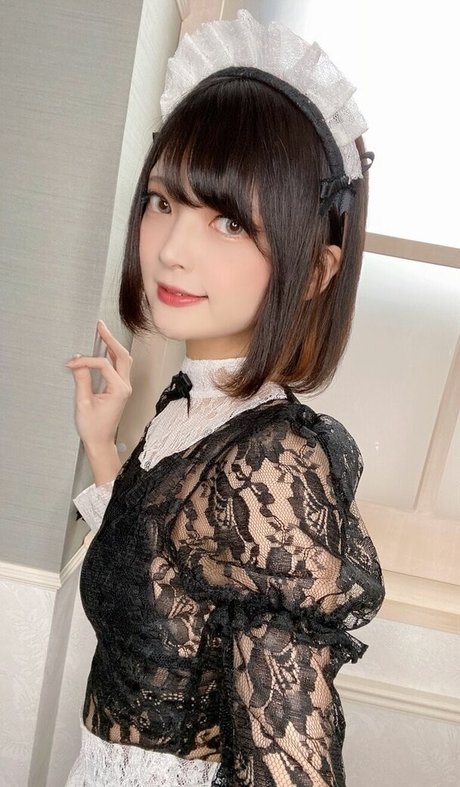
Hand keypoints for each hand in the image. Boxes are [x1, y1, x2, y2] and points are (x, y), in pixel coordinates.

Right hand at [65, 320, 132, 448]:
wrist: (100, 442)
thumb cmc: (93, 427)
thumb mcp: (83, 403)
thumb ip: (82, 380)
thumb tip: (78, 362)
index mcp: (119, 390)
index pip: (104, 364)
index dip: (86, 361)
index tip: (71, 365)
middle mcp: (125, 386)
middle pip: (122, 356)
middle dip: (110, 339)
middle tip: (99, 326)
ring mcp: (124, 387)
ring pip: (123, 360)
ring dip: (113, 346)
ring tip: (101, 333)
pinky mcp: (120, 389)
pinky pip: (119, 367)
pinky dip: (112, 356)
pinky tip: (104, 348)